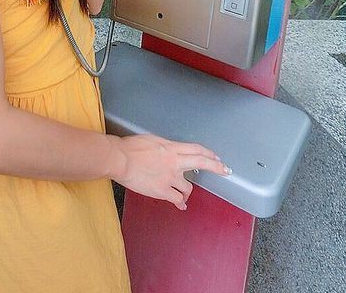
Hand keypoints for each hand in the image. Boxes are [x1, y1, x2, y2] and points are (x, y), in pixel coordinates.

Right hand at [109, 133, 231, 210]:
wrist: (120, 159)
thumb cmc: (130, 147)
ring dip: (188, 191)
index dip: (208, 153)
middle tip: (226, 170)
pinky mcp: (162, 191)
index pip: (196, 149)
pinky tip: (181, 205)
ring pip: (188, 187)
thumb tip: (170, 152)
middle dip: (216, 167)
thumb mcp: (152, 140)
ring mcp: (169, 177)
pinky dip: (180, 203)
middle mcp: (174, 162)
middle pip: (201, 162)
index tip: (216, 157)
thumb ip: (165, 147)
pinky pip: (177, 199)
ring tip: (185, 194)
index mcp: (171, 148)